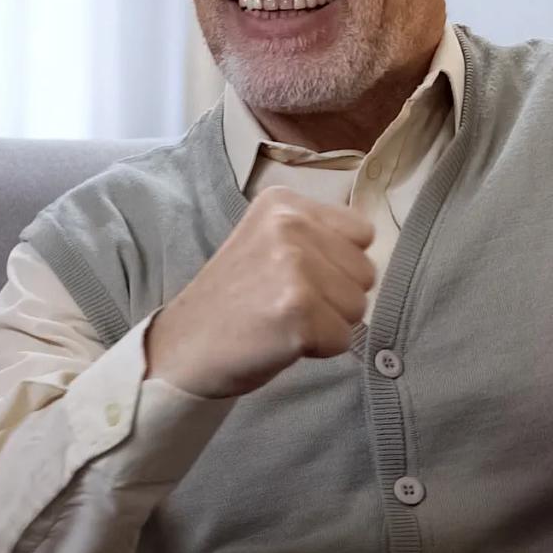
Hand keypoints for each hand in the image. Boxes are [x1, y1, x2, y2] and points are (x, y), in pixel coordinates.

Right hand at [143, 190, 376, 398]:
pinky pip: (344, 339)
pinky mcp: (299, 311)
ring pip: (359, 306)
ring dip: (329, 323)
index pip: (362, 233)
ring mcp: (294, 267)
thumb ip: (317, 237)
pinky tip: (281, 340)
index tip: (297, 277)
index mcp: (284, 203)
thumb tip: (369, 254)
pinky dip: (319, 349)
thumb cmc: (235, 300)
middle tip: (286, 303)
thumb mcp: (269, 243)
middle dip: (336, 297)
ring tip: (283, 320)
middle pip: (365, 272)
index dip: (338, 264)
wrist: (183, 347)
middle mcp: (290, 225)